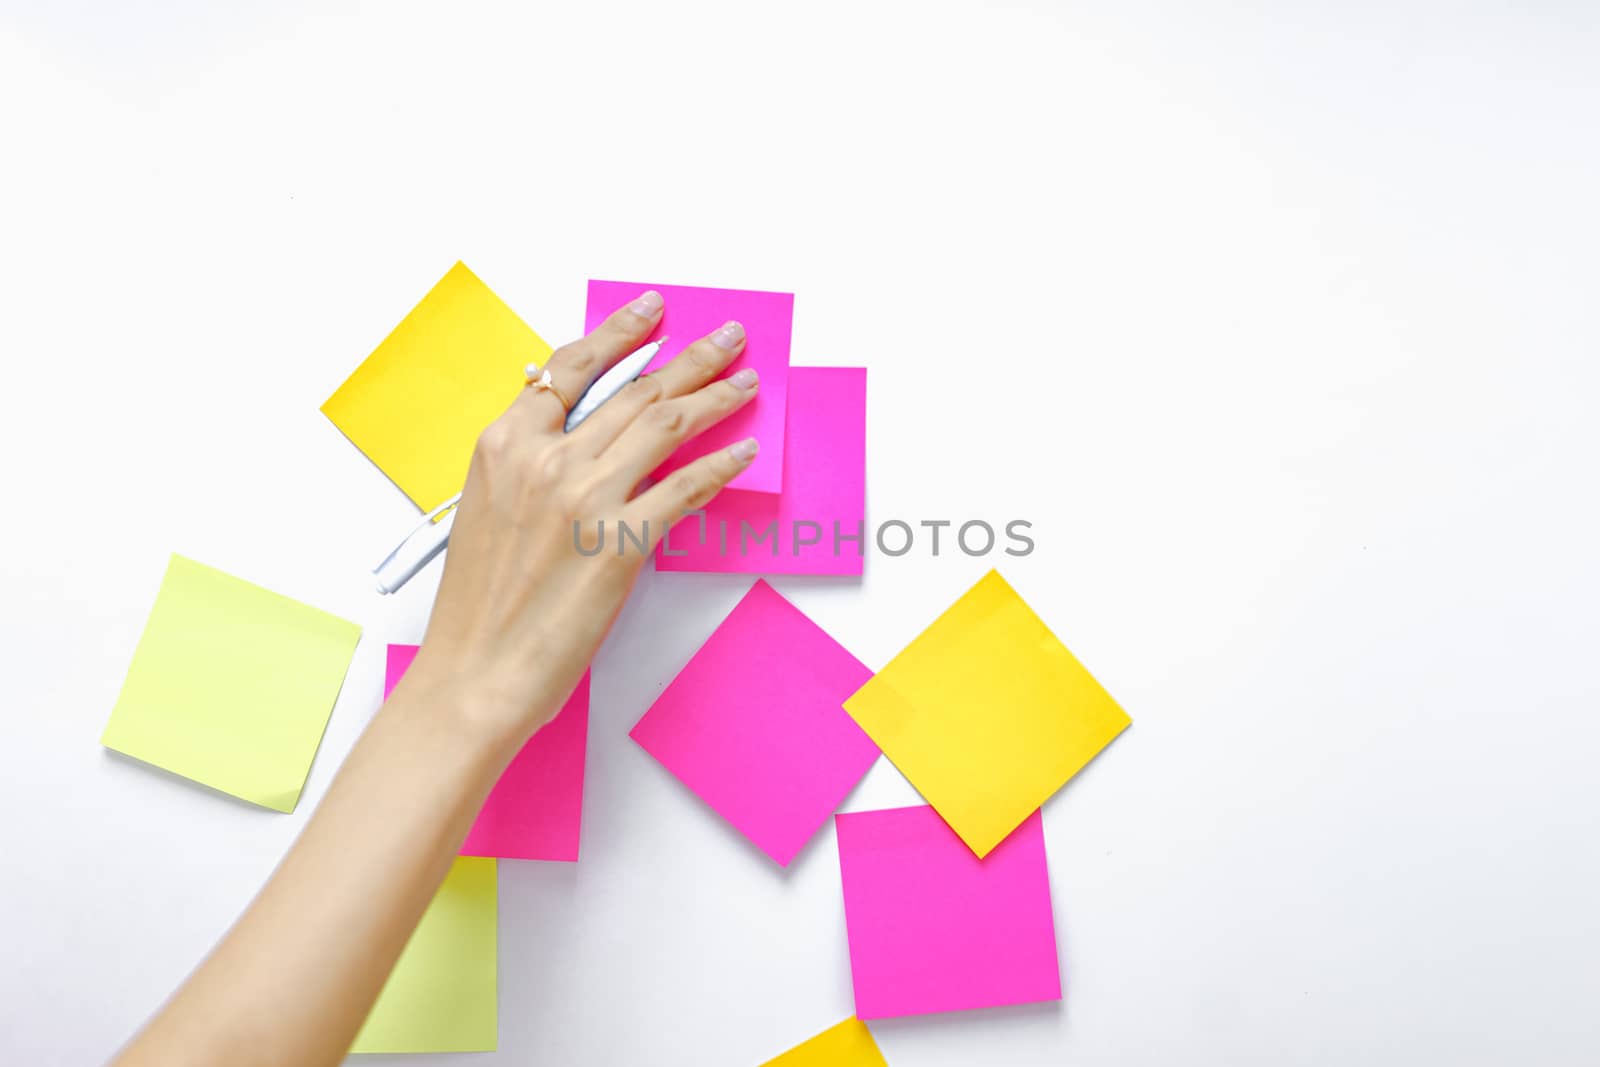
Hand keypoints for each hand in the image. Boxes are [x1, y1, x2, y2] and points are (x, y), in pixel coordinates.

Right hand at [408, 290, 759, 744]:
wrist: (475, 672)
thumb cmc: (478, 604)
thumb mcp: (487, 508)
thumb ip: (528, 464)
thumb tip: (578, 434)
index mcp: (504, 445)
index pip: (571, 367)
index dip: (619, 334)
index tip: (651, 312)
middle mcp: (545, 460)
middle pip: (633, 390)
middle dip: (690, 357)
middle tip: (727, 337)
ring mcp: (585, 498)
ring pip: (665, 424)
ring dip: (715, 395)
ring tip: (746, 379)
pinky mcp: (621, 543)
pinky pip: (685, 487)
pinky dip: (721, 462)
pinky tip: (743, 448)